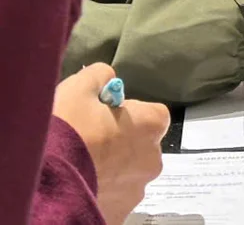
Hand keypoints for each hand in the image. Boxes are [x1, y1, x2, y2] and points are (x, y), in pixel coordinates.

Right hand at [52, 63, 168, 224]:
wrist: (46, 182)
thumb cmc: (68, 130)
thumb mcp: (79, 88)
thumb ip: (100, 76)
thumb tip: (108, 76)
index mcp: (152, 125)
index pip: (151, 114)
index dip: (128, 114)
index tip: (105, 116)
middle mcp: (154, 159)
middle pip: (141, 145)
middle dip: (121, 142)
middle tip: (90, 142)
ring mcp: (138, 190)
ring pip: (128, 173)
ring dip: (112, 168)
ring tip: (82, 165)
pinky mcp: (121, 213)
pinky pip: (115, 196)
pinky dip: (103, 191)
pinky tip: (81, 184)